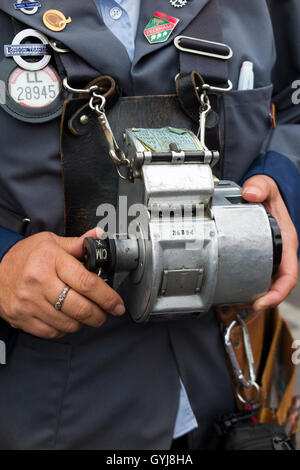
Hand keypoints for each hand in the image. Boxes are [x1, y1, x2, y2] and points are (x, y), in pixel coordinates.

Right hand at [0, 229, 124, 338]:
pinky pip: (53, 332)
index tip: (117, 304)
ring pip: (69, 323)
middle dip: (100, 314)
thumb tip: (99, 236)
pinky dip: (65, 329)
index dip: (107, 297)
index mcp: (50, 260)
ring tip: (86, 313)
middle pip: (80, 307)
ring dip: (83, 322)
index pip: (87, 282)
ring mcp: (30, 303)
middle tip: (106, 312)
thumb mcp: (50, 242)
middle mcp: (39, 282)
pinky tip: (67, 318)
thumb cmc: (24, 256)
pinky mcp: (23, 319)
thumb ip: (77, 243)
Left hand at [242, 175, 298, 310]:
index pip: (289, 275)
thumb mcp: (267, 187)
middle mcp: (280, 254)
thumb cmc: (268, 195)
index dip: (278, 293)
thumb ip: (260, 187)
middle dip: (262, 300)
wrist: (262, 194)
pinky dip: (246, 287)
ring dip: (252, 296)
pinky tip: (231, 291)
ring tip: (234, 303)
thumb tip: (251, 194)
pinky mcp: (259, 258)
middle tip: (242, 305)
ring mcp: (270, 258)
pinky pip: (256, 277)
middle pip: (276, 286)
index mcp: (286, 243)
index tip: (263, 301)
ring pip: (265, 284)